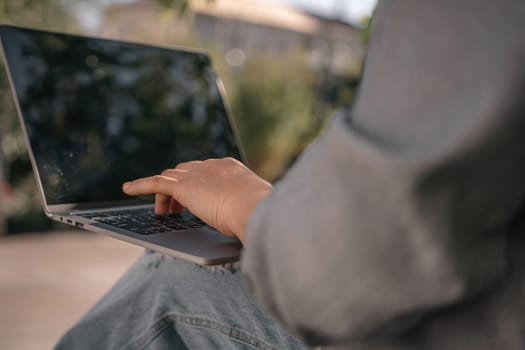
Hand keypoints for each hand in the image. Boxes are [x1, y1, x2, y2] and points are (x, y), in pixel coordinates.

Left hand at [122, 158, 271, 243]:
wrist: (256, 208)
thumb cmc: (262, 214)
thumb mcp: (254, 209)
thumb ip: (248, 210)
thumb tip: (253, 224)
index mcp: (231, 169)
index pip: (207, 171)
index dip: (198, 184)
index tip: (197, 197)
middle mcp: (212, 166)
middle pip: (186, 172)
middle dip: (179, 189)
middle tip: (178, 209)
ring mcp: (197, 174)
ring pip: (171, 178)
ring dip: (165, 195)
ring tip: (163, 212)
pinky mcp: (183, 186)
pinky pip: (155, 183)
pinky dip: (140, 185)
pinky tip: (126, 189)